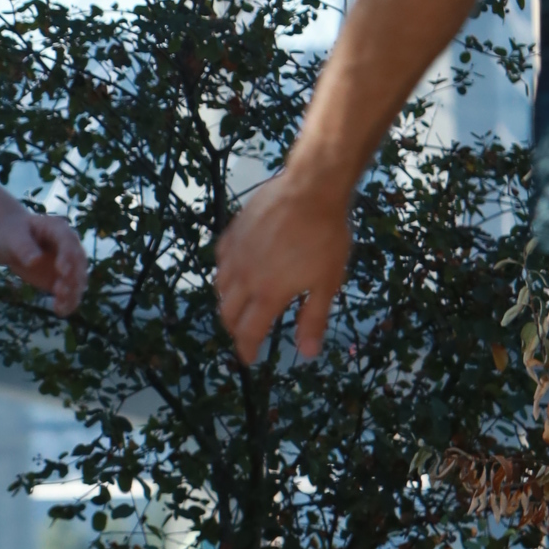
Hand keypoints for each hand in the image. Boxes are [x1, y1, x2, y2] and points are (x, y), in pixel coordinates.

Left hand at [1, 207, 88, 317]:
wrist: (12, 243)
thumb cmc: (12, 234)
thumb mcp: (13, 237)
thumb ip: (23, 247)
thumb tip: (34, 261)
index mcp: (58, 229)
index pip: (68, 242)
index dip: (67, 256)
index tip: (62, 270)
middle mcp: (69, 247)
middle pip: (78, 263)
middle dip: (72, 278)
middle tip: (60, 291)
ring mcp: (69, 265)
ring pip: (77, 281)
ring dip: (72, 293)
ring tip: (60, 305)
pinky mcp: (63, 281)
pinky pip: (70, 294)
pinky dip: (67, 303)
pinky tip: (60, 311)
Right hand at [214, 168, 350, 362]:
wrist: (311, 189)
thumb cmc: (325, 238)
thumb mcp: (328, 283)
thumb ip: (314, 319)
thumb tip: (307, 353)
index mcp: (268, 294)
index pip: (248, 332)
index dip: (246, 350)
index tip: (248, 360)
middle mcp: (244, 277)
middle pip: (228, 313)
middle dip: (235, 329)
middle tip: (245, 334)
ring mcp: (235, 252)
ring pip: (220, 286)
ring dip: (228, 303)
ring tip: (240, 305)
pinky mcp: (233, 231)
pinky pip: (221, 260)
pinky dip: (225, 273)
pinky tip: (236, 270)